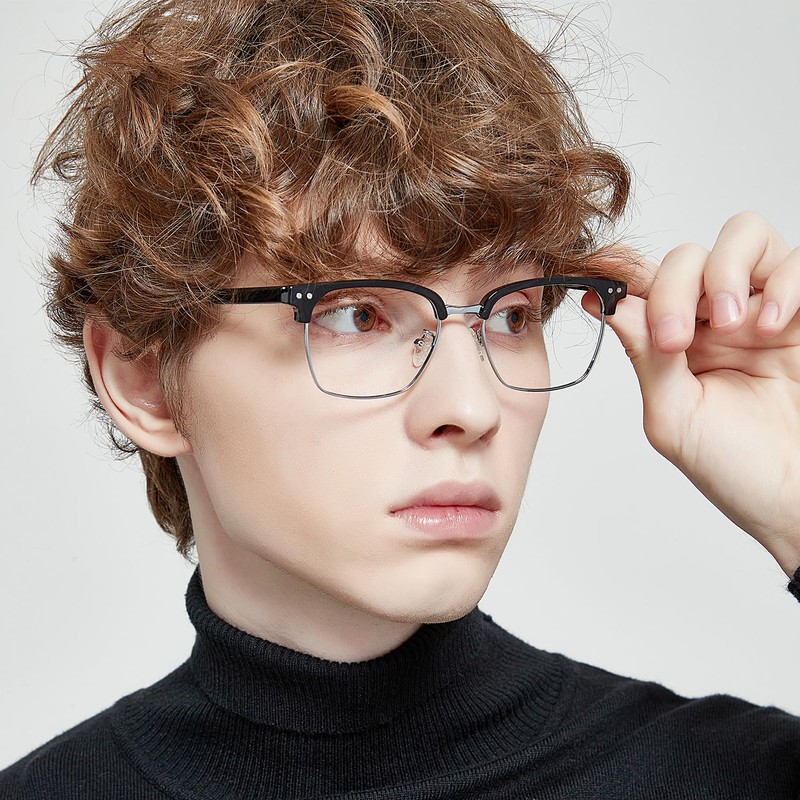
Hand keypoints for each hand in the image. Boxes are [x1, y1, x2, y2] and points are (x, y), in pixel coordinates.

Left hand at [594, 212, 799, 576]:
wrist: (798, 498)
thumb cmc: (738, 470)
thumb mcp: (675, 417)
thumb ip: (646, 358)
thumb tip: (609, 303)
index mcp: (676, 342)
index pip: (643, 285)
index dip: (618, 271)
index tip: (599, 273)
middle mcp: (718, 319)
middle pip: (685, 257)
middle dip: (671, 288)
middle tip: (676, 338)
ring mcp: (765, 309)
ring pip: (742, 234)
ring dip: (724, 271)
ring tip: (733, 324)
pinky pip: (798, 259)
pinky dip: (783, 282)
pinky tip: (771, 326)